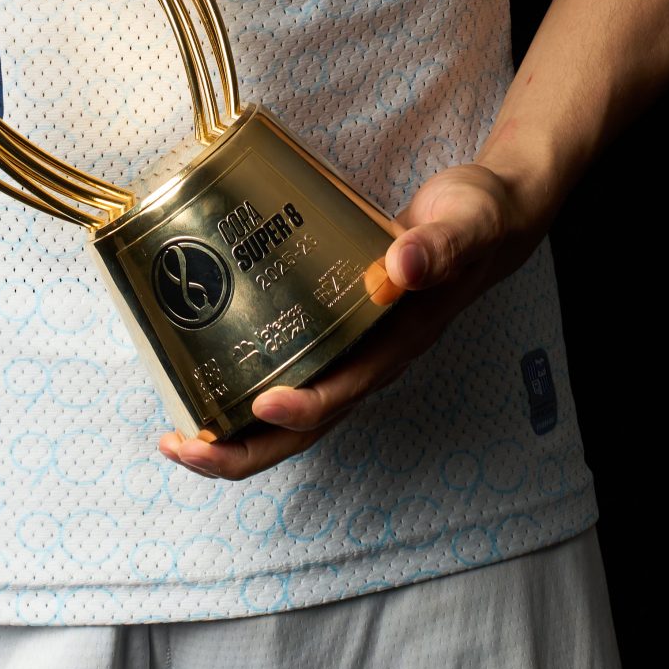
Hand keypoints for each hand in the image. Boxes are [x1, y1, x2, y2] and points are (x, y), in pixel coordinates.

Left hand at [156, 160, 546, 479]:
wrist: (488, 219)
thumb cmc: (477, 221)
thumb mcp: (465, 224)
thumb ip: (440, 245)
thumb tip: (404, 264)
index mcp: (399, 343)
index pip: (347, 390)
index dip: (305, 406)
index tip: (263, 402)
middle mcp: (372, 359)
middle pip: (307, 427)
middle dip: (246, 448)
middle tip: (183, 447)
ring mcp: (355, 351)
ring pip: (293, 412)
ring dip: (238, 433)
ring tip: (180, 437)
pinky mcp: (339, 331)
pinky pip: (292, 375)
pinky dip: (248, 390)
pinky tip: (207, 378)